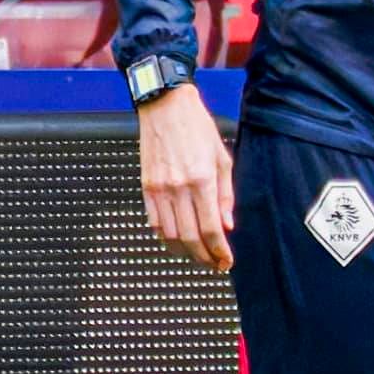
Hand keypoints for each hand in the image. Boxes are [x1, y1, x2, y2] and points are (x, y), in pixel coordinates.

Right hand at [137, 83, 234, 271]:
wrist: (165, 108)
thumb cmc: (198, 130)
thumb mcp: (222, 158)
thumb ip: (226, 195)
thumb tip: (227, 225)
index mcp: (202, 181)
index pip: (211, 228)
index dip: (219, 251)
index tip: (226, 262)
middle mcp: (178, 188)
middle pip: (190, 237)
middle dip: (204, 257)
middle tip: (214, 265)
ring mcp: (158, 189)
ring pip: (170, 234)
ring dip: (185, 252)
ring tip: (199, 256)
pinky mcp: (145, 187)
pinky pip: (154, 222)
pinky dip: (165, 237)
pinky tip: (178, 241)